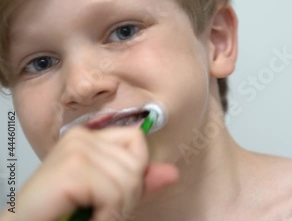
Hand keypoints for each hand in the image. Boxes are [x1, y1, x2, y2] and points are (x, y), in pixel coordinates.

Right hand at [1, 126, 177, 220]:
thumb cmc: (61, 210)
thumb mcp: (108, 195)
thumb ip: (137, 182)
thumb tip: (173, 173)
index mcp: (89, 137)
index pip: (137, 140)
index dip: (135, 171)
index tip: (116, 193)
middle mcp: (82, 137)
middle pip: (136, 162)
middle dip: (127, 197)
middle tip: (102, 210)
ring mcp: (75, 149)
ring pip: (129, 179)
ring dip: (116, 209)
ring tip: (95, 214)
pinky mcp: (71, 168)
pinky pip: (113, 192)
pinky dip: (107, 215)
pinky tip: (92, 218)